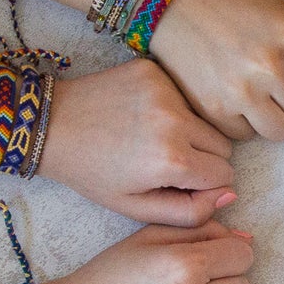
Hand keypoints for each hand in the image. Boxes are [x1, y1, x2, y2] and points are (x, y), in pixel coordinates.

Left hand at [39, 57, 236, 225]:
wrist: (53, 125)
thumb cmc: (92, 173)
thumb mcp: (136, 208)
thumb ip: (190, 212)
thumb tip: (230, 195)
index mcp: (172, 160)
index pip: (225, 175)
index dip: (206, 184)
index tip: (181, 183)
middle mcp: (175, 121)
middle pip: (223, 146)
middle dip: (204, 158)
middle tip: (169, 161)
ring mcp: (166, 92)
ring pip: (207, 120)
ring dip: (190, 131)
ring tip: (153, 138)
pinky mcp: (156, 72)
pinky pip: (185, 96)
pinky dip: (172, 108)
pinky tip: (143, 115)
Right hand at [148, 0, 283, 143]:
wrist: (171, 3)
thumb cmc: (232, 4)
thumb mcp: (281, 13)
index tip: (273, 58)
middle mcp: (270, 66)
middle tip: (260, 77)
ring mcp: (242, 91)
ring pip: (279, 130)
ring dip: (269, 116)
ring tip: (250, 93)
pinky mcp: (215, 109)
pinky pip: (245, 135)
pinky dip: (240, 122)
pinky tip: (228, 96)